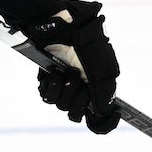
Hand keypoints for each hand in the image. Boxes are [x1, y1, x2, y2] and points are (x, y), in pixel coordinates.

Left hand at [21, 0, 120, 133]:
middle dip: (77, 99)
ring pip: (61, 105)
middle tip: (79, 81)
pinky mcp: (48, 80)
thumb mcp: (102, 69)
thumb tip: (103, 113)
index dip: (101, 122)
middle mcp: (83, 89)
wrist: (60, 29)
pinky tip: (54, 72)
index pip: (100, 116)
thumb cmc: (84, 45)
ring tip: (66, 71)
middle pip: (78, 114)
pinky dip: (51, 85)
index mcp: (99, 87)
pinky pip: (47, 97)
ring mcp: (65, 85)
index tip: (97, 116)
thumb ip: (104, 93)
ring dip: (64, 88)